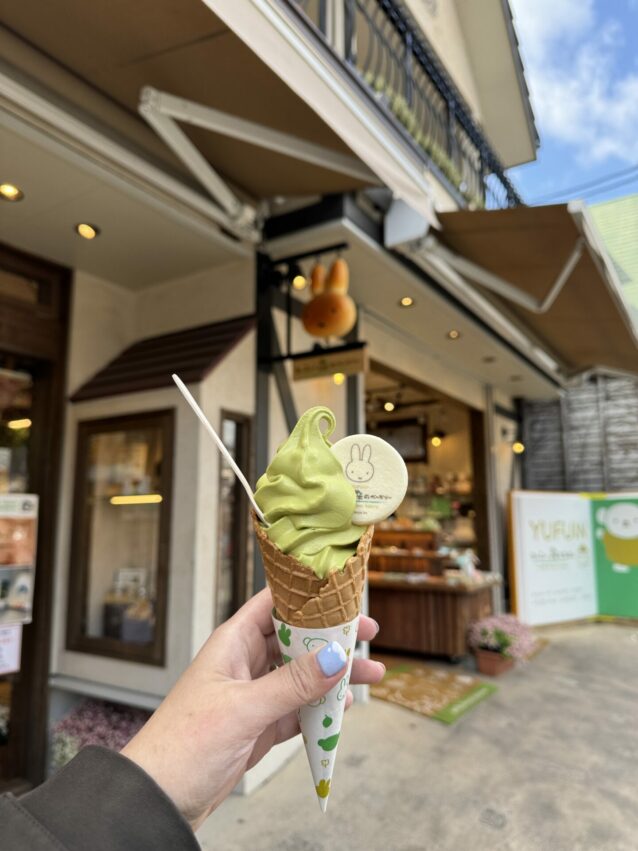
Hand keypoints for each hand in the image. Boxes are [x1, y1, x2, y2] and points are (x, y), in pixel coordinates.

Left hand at [121, 588, 383, 829]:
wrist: (159, 799)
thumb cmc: (184, 744)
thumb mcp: (244, 708)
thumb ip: (292, 683)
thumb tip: (336, 657)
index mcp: (233, 643)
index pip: (274, 603)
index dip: (308, 596)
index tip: (342, 593)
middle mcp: (244, 662)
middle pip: (296, 638)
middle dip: (332, 637)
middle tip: (367, 633)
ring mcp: (253, 695)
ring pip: (301, 675)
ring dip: (333, 675)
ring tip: (371, 674)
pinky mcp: (258, 726)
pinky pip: (298, 708)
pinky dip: (320, 707)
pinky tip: (344, 707)